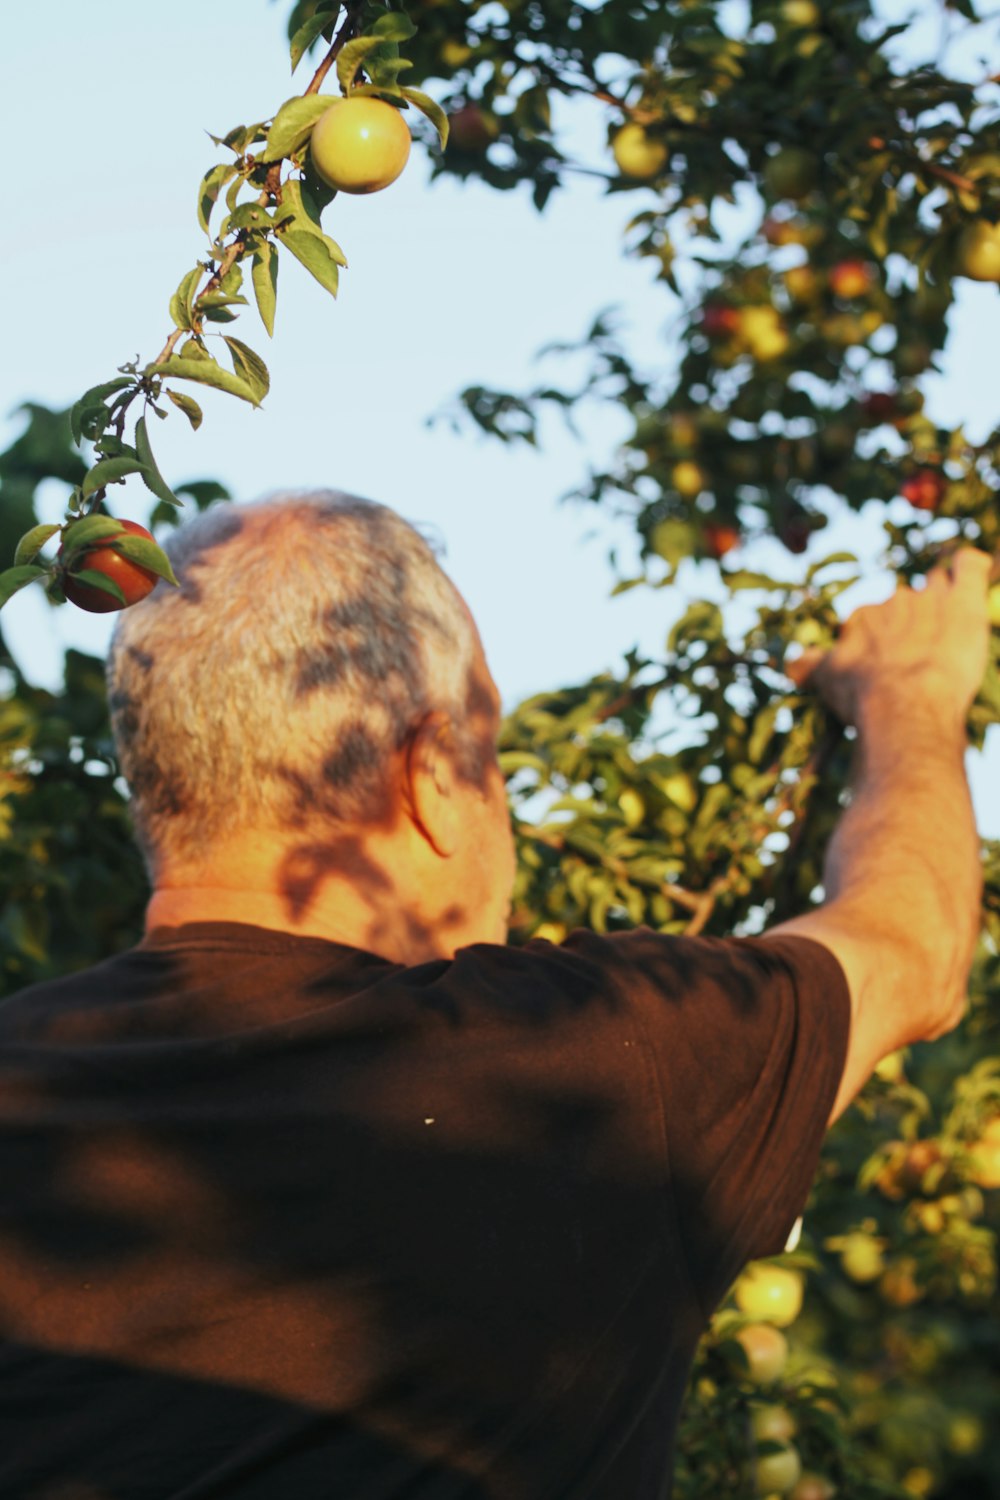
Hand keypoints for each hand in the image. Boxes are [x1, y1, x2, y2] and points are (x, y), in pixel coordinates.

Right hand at [787, 548, 992, 730]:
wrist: (904, 704)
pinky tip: (970, 574)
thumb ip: (811, 666)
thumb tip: (791, 665)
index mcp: (864, 618)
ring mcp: (930, 598)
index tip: (888, 663)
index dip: (881, 641)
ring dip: (942, 598)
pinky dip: (969, 567)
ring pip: (938, 583)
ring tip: (948, 626)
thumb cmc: (865, 696)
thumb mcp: (828, 681)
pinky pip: (970, 566)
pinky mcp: (963, 600)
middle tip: (920, 654)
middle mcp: (894, 601)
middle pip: (906, 602)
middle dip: (912, 622)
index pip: (873, 620)